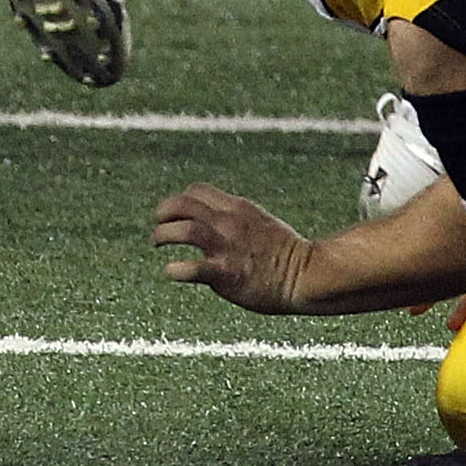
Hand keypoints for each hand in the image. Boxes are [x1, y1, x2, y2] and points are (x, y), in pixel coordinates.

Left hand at [152, 183, 318, 313]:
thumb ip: (237, 217)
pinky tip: (171, 272)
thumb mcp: (260, 221)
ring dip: (162, 235)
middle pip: (182, 204)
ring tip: (157, 243)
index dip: (179, 199)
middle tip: (158, 225)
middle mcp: (229, 223)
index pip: (196, 191)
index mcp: (238, 208)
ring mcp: (227, 248)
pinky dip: (175, 270)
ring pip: (183, 229)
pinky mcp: (226, 274)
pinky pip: (192, 268)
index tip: (175, 214)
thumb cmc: (286, 253)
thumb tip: (215, 218)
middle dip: (163, 212)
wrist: (308, 275)